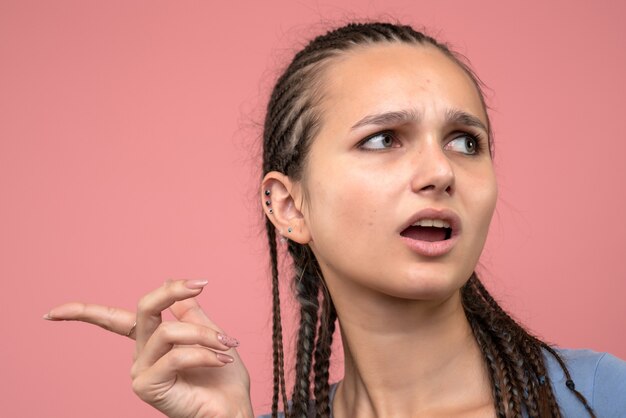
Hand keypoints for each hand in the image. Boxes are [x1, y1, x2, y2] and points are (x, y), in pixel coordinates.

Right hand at [45, 279, 252, 417]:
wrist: (233, 409)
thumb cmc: (222, 378)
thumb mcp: (209, 333)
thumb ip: (189, 311)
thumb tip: (170, 280)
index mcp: (149, 341)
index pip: (112, 321)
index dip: (81, 313)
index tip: (51, 313)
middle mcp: (140, 355)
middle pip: (143, 309)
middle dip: (170, 291)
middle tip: (200, 285)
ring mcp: (141, 371)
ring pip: (167, 332)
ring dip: (204, 334)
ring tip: (226, 344)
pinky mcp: (148, 387)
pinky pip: (175, 356)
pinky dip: (203, 353)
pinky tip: (221, 358)